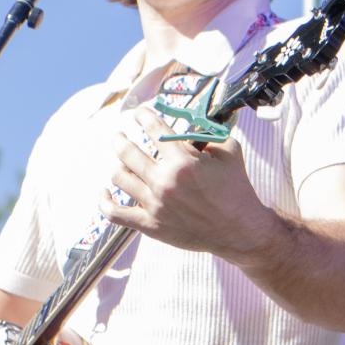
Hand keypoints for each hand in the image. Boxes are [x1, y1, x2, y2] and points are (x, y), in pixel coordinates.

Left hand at [100, 107, 277, 259]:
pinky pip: (114, 213)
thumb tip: (190, 128)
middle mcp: (164, 180)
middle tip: (118, 136)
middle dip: (120, 139)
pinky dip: (104, 201)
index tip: (138, 113)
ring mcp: (154, 204)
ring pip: (119, 177)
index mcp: (182, 160)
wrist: (239, 230)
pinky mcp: (150, 225)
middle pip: (127, 151)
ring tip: (122, 162)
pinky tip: (104, 191)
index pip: (153, 129)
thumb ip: (208, 136)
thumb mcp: (229, 152)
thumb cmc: (236, 190)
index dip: (142, 116)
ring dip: (118, 165)